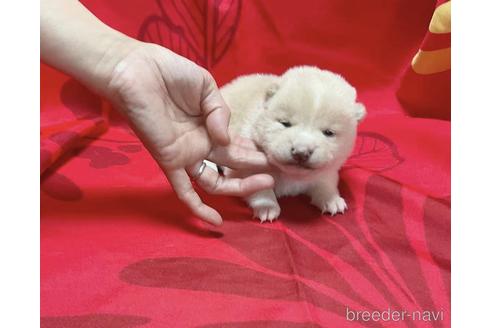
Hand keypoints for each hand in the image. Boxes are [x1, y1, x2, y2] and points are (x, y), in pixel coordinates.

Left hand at [105, 41, 273, 224]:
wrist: (137, 71)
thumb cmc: (170, 73)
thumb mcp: (206, 86)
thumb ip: (221, 112)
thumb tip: (228, 141)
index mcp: (209, 125)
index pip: (234, 144)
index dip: (251, 151)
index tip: (270, 155)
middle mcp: (200, 144)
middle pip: (231, 164)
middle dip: (253, 166)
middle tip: (274, 169)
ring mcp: (186, 155)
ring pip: (215, 181)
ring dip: (240, 185)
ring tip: (265, 181)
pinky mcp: (170, 161)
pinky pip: (184, 191)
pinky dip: (198, 208)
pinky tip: (215, 222)